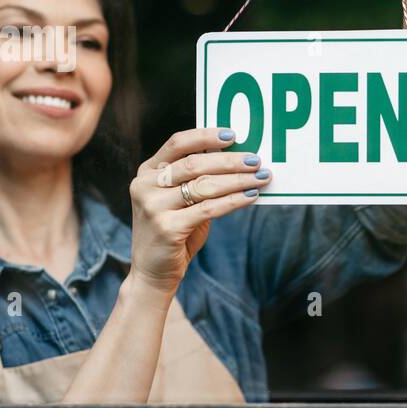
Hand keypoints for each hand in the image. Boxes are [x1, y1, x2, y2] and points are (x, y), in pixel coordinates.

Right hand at [127, 128, 271, 294]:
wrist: (153, 272)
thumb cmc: (174, 230)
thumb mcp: (179, 200)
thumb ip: (196, 178)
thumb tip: (237, 157)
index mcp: (147, 172)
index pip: (177, 143)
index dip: (205, 136)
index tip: (233, 135)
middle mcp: (145, 186)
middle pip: (194, 164)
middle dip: (230, 161)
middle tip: (256, 159)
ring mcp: (154, 207)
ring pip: (204, 186)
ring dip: (238, 180)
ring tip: (261, 177)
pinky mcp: (167, 228)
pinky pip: (209, 209)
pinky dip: (234, 201)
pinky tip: (251, 197)